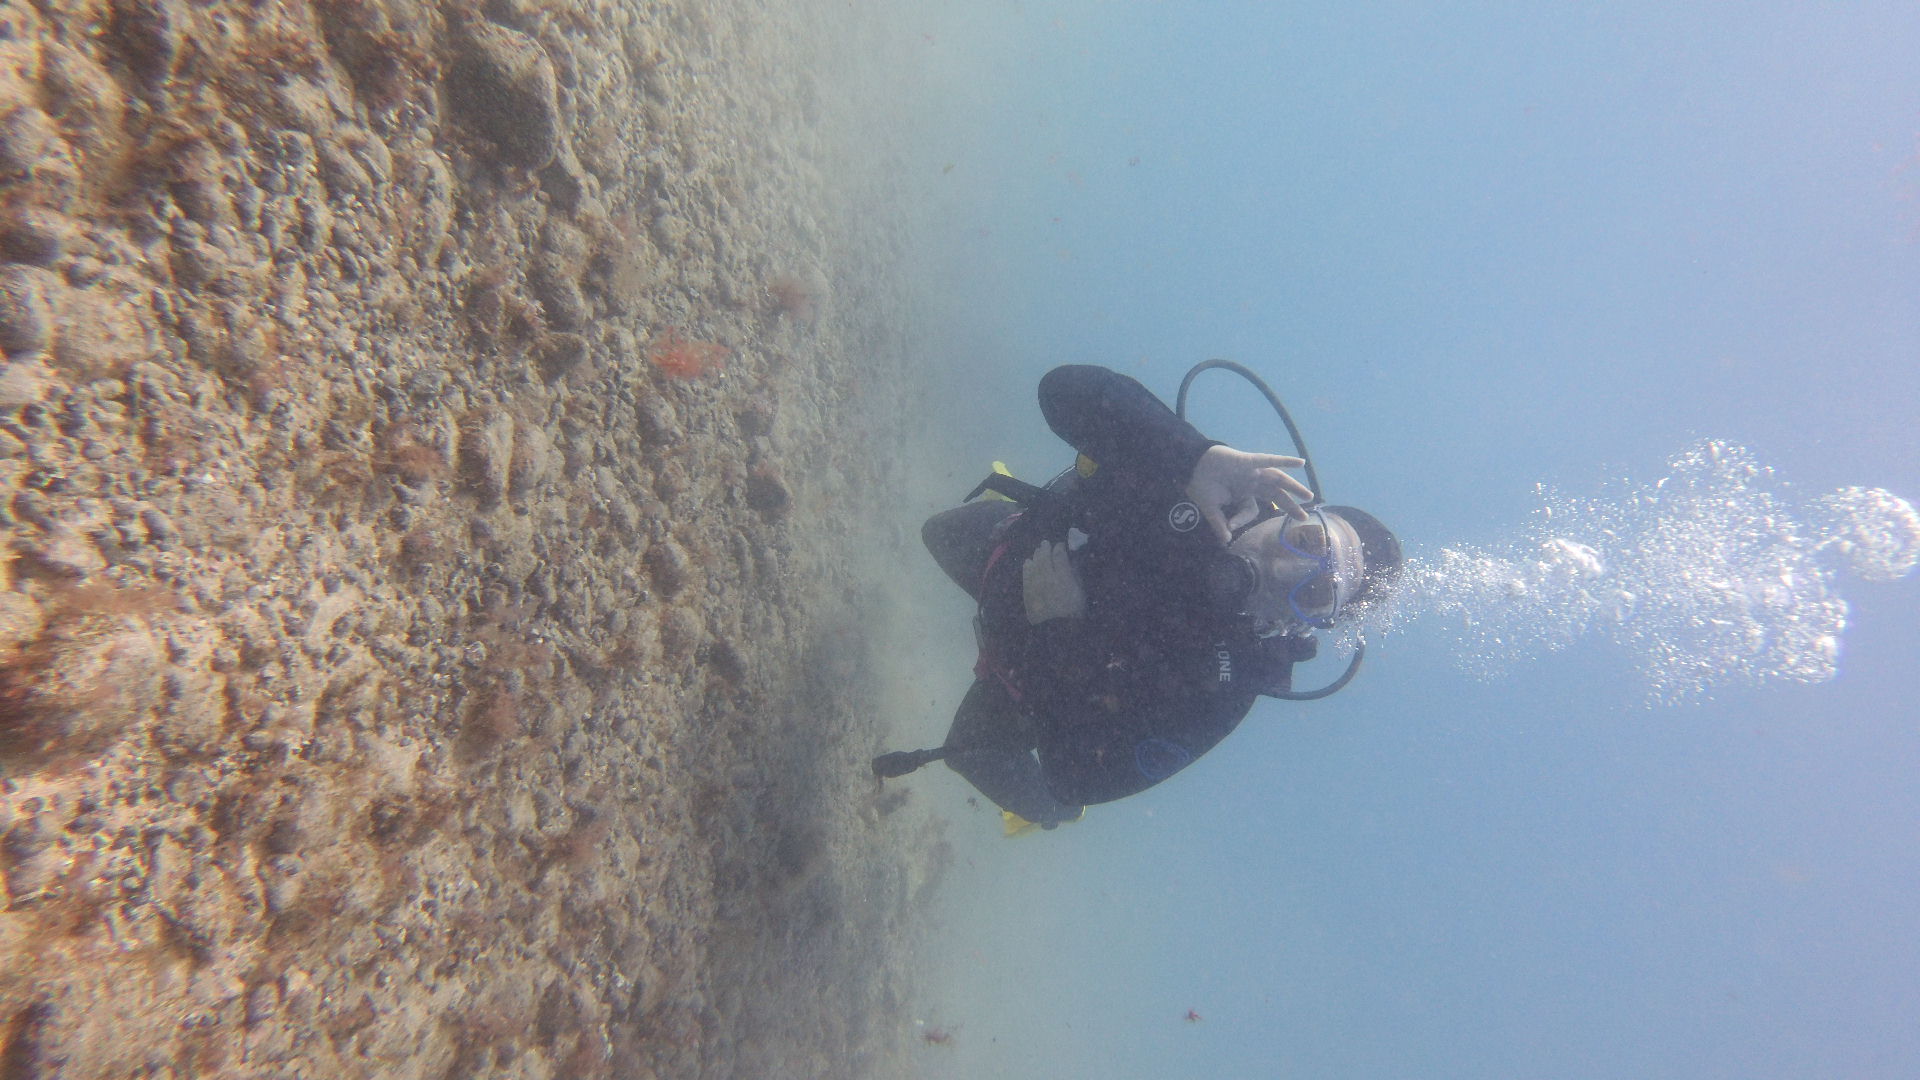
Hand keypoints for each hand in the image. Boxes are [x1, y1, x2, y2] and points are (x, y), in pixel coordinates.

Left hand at [1022, 541, 1086, 623]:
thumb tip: (1073, 561)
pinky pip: (1025, 574)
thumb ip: (1077, 575)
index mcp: (1064, 577)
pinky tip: (1028, 562)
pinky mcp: (1027, 591)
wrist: (1055, 630)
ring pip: (1034, 563)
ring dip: (1036, 555)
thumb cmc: (1073, 612)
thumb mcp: (1081, 593)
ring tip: (1038, 551)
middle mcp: (1048, 577)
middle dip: (1045, 548)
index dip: (1060, 548)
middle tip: (1046, 544)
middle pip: (1044, 556)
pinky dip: (1027, 566)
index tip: (1061, 545)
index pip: (1060, 555)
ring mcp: (1035, 584)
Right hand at [1185, 445, 1313, 543]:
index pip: (1252, 509)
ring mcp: (1252, 471)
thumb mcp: (1211, 509)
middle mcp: (1251, 482)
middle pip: (1276, 495)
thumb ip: (1219, 524)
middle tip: (1303, 517)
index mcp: (1243, 494)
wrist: (1189, 465)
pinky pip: (1269, 461)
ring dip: (1294, 487)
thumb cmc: (1200, 484)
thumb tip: (1226, 542)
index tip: (1230, 525)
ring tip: (1308, 496)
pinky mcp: (1249, 461)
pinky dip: (1284, 461)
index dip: (1241, 519)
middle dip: (1290, 506)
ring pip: (1278, 480)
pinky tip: (1301, 463)